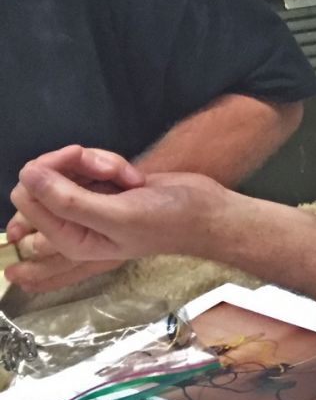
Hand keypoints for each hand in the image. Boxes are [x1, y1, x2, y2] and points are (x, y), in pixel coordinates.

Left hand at [5, 146, 161, 291]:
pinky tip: (133, 175)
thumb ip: (68, 200)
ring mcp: (87, 202)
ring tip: (129, 176)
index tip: (79, 161)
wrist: (205, 211)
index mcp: (68, 238)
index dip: (48, 171)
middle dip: (75, 164)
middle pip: (43, 176)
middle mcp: (72, 221)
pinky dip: (108, 161)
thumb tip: (28, 174)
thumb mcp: (118, 215)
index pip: (27, 195)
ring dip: (97, 161)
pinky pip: (86, 163)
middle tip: (109, 169)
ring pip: (66, 166)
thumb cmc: (167, 221)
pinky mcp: (102, 186)